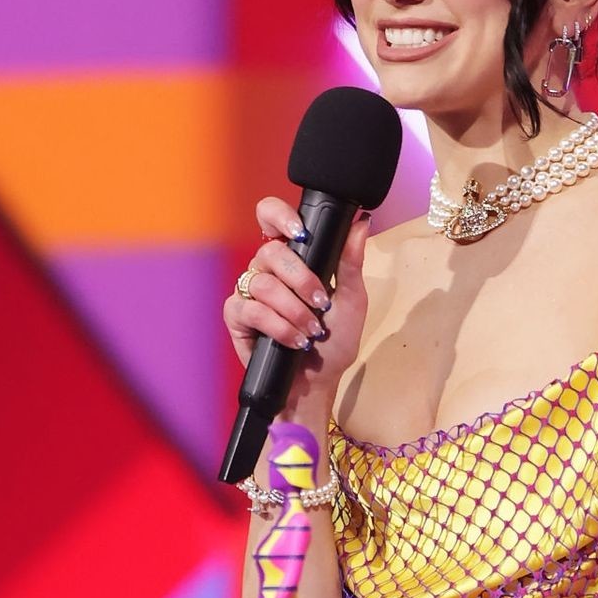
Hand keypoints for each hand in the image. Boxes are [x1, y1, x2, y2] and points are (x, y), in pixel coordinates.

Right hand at [223, 195, 370, 405]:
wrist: (318, 382)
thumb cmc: (335, 342)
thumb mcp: (353, 300)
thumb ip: (351, 262)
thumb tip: (360, 223)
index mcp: (292, 257)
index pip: (270, 217)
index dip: (279, 215)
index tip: (301, 233)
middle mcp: (267, 269)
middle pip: (271, 252)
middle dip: (302, 280)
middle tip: (321, 303)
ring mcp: (249, 291)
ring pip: (263, 283)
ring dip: (294, 310)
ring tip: (311, 331)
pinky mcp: (237, 316)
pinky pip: (252, 310)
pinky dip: (278, 327)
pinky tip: (294, 340)